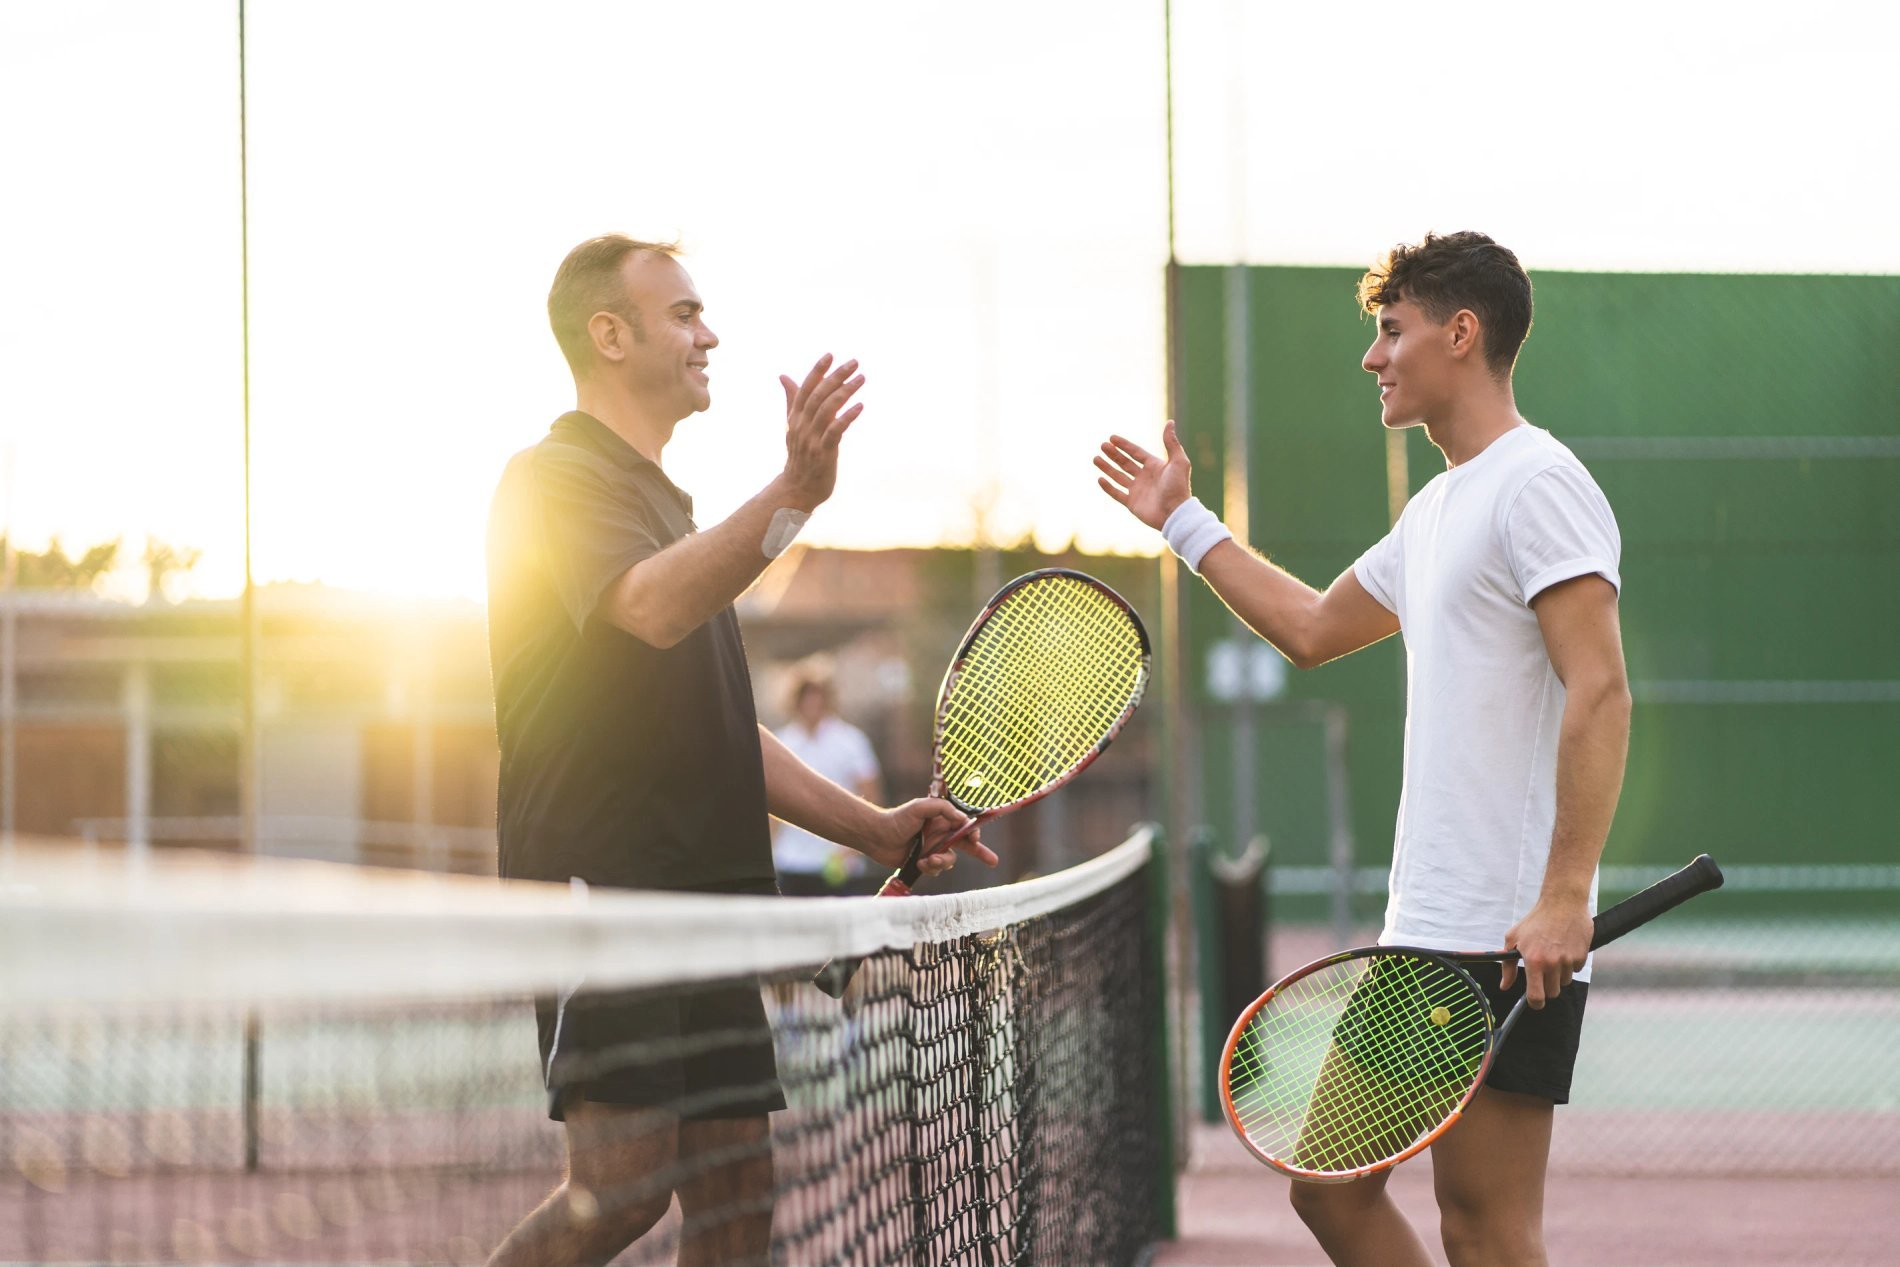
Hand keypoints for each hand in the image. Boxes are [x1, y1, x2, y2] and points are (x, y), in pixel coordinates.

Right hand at [777, 353, 864, 510]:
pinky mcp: (824, 452)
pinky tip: (860, 405)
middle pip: (818, 395)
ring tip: (861, 378)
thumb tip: (783, 376)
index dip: (817, 371)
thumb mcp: (793, 425)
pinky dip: (848, 416)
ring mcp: (812, 439)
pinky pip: (836, 431)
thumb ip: (792, 400)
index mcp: (795, 417)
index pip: (805, 389)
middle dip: (836, 376)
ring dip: (845, 392)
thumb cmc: (800, 455)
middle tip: (854, 362)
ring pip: (828, 409)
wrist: (798, 488)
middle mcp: (802, 425)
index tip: (830, 355)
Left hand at [862, 798, 997, 876]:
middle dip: (980, 852)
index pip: (964, 826)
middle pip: (965, 844)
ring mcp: (933, 849)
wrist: (877, 836)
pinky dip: (930, 868)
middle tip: (993, 861)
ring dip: (942, 862)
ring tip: (928, 860)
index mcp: (942, 819)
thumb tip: (962, 819)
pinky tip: (919, 863)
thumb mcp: (921, 806)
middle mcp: (940, 834)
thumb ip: (944, 809)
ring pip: (950, 860)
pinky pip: (936, 870)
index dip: (973, 833)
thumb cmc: (897, 818)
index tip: (974, 839)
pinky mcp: (924, 862)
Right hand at [1095, 419, 1193, 530]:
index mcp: (1155, 466)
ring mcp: (1138, 491)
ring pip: (1118, 476)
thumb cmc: (1178, 487)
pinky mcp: (1132, 504)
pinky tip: (1100, 478)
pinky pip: (1117, 494)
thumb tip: (1170, 422)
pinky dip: (1108, 487)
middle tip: (1102, 446)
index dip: (1124, 445)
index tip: (1112, 438)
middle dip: (1113, 454)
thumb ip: (1171, 442)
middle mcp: (1145, 477)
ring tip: (1095, 458)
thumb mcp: (1178, 461)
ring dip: (1107, 467)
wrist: (1175, 513)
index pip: (1136, 452)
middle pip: (1125, 463)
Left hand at [1500, 898, 1592, 1008]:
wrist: (1562, 902)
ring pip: (1564, 982)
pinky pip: (1575, 970)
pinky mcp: (1581, 955)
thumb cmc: (1535, 920)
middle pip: (1552, 992)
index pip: (1537, 996)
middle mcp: (1552, 963)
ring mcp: (1568, 960)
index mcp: (1534, 961)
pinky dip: (1570, 964)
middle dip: (1546, 987)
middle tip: (1542, 973)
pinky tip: (1564, 948)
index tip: (1534, 1002)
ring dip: (1558, 974)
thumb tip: (1504, 985)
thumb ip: (1508, 965)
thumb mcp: (1513, 938)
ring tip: (1553, 955)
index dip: (1535, 1003)